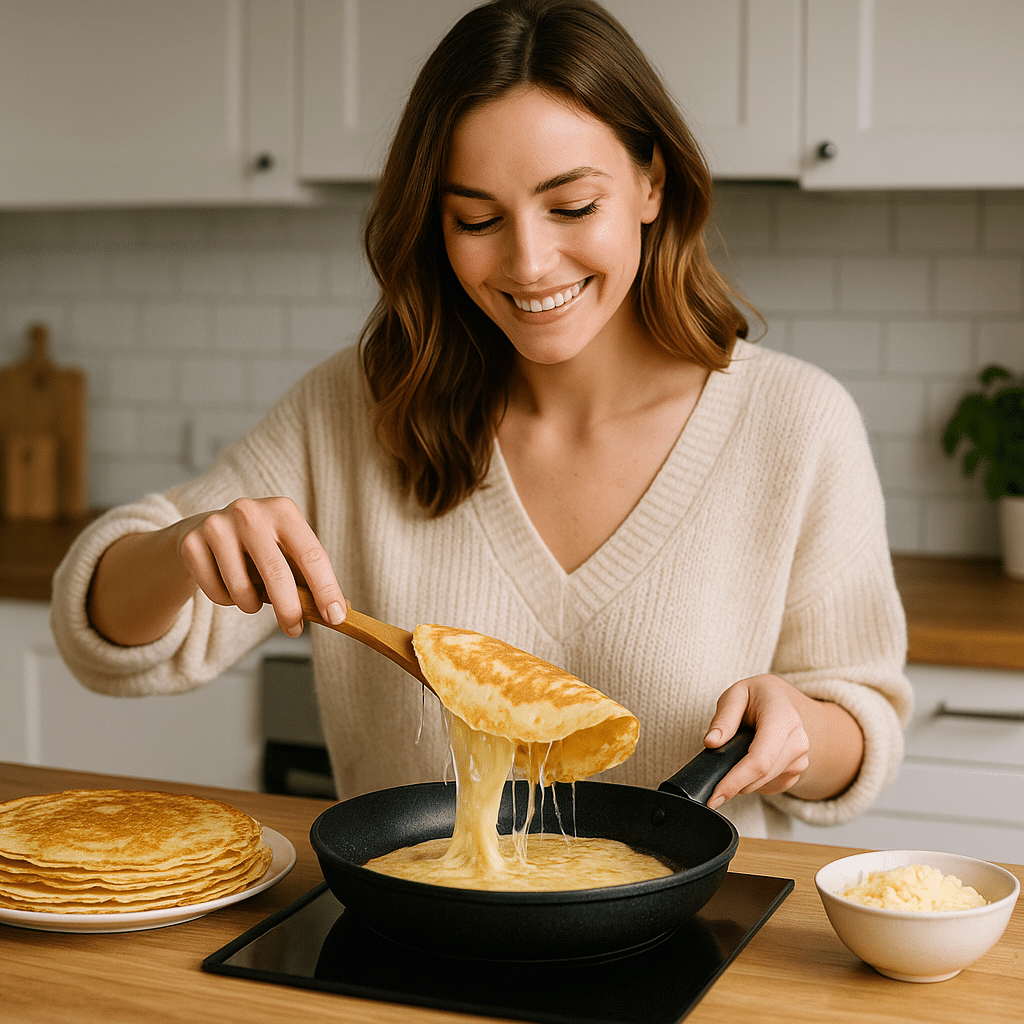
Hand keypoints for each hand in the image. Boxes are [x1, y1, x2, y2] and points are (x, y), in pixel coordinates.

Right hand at [175, 497, 346, 637]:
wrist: (204, 531)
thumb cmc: (258, 547)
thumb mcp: (285, 550)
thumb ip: (308, 577)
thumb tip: (339, 612)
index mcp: (283, 510)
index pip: (312, 555)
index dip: (326, 589)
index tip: (336, 618)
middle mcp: (249, 512)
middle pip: (277, 572)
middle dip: (290, 609)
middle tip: (295, 629)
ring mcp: (217, 525)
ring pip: (242, 589)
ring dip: (251, 605)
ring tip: (251, 596)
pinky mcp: (191, 543)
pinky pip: (216, 593)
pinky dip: (226, 601)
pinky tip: (225, 583)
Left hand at [702, 674, 863, 807]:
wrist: (786, 702)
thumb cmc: (760, 696)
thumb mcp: (737, 693)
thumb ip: (724, 718)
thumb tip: (711, 743)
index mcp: (783, 718)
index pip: (760, 760)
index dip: (736, 781)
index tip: (715, 795)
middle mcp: (797, 741)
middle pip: (761, 776)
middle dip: (732, 786)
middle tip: (711, 787)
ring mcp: (800, 760)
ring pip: (762, 784)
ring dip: (741, 781)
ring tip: (732, 756)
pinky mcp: (797, 773)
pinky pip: (768, 786)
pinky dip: (752, 779)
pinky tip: (748, 759)